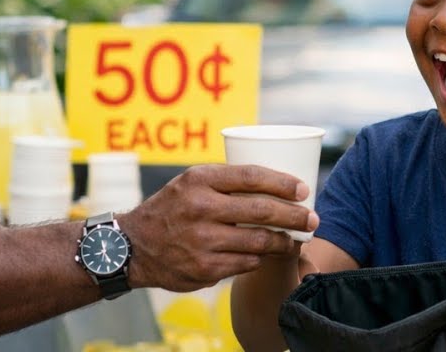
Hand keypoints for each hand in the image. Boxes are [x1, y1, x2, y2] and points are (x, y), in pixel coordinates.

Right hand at [118, 164, 317, 291]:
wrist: (132, 246)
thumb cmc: (173, 208)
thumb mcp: (191, 182)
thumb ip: (227, 180)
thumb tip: (278, 183)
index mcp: (199, 180)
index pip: (251, 177)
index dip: (283, 183)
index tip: (303, 189)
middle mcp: (200, 208)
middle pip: (262, 211)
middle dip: (295, 216)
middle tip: (313, 219)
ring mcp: (202, 240)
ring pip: (259, 241)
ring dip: (284, 241)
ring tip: (297, 239)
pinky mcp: (204, 268)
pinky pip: (246, 263)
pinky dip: (260, 259)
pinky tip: (267, 254)